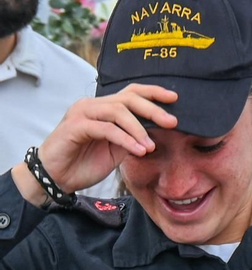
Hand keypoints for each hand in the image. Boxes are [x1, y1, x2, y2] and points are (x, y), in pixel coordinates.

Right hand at [12, 85, 173, 203]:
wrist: (57, 177)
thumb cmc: (86, 162)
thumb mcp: (117, 149)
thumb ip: (134, 137)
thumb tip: (159, 132)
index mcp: (103, 108)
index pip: (131, 93)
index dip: (153, 92)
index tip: (175, 98)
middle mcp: (92, 105)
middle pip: (127, 98)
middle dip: (152, 109)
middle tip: (171, 122)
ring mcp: (82, 114)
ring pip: (117, 111)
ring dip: (138, 129)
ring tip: (151, 146)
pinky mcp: (74, 127)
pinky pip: (105, 129)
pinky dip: (125, 139)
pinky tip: (139, 151)